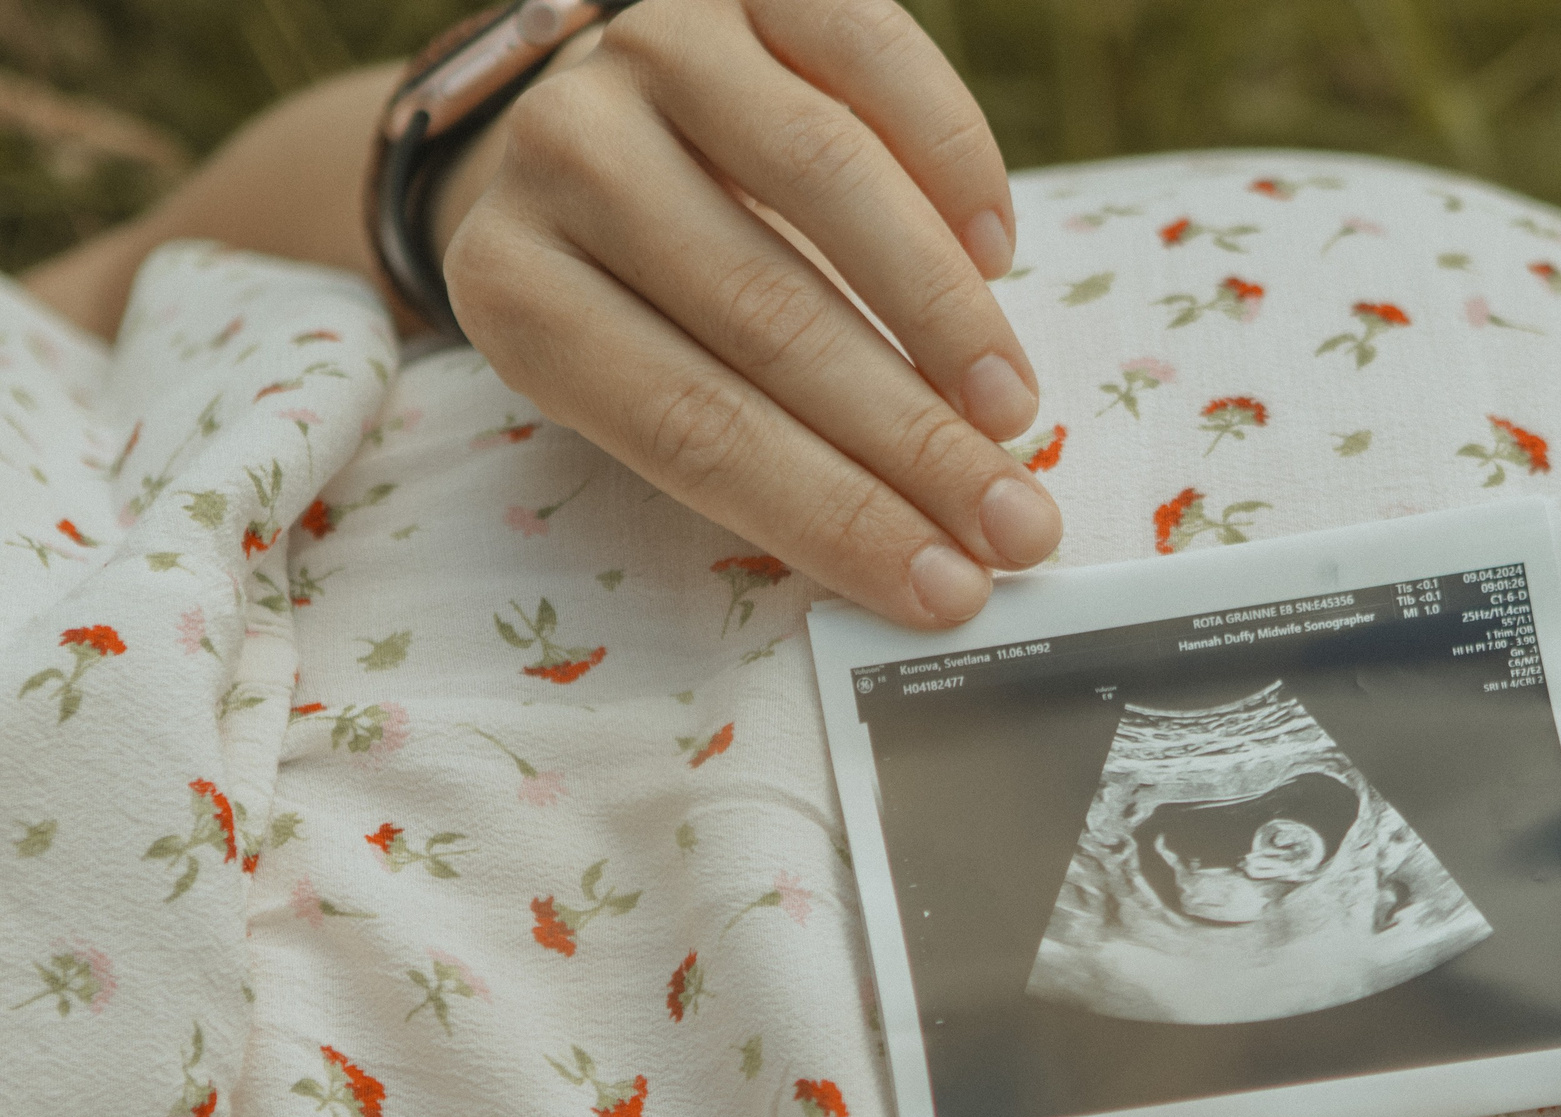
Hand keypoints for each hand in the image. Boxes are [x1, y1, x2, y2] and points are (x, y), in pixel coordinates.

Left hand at [439, 0, 1059, 626]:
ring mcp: (652, 47)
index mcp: (516, 290)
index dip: (831, 515)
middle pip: (765, 317)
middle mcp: (565, 152)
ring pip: (823, 179)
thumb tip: (928, 556)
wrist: (587, 118)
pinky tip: (1000, 254)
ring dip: (945, 314)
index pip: (690, 427)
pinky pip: (874, 61)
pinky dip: (954, 163)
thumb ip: (750, 444)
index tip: (944, 590)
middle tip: (1016, 526)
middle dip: (912, 442)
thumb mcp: (644, 377)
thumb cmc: (642, 296)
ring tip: (1016, 410)